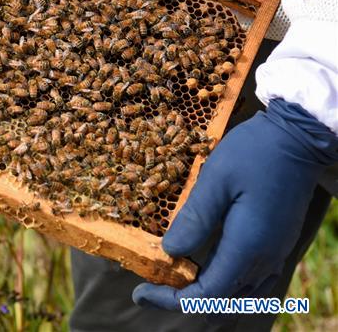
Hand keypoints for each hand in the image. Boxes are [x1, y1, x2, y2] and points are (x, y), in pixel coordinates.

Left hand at [133, 98, 337, 308]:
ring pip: (235, 292)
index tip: (140, 291)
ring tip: (168, 276)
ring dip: (202, 291)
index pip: (207, 294)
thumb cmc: (253, 152)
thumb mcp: (215, 179)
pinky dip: (221, 280)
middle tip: (148, 286)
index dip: (171, 299)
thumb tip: (169, 251)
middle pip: (220, 299)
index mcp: (246, 246)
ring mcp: (273, 252)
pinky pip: (248, 278)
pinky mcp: (275, 242)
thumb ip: (194, 218)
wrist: (297, 138)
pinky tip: (201, 265)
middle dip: (182, 298)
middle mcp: (263, 258)